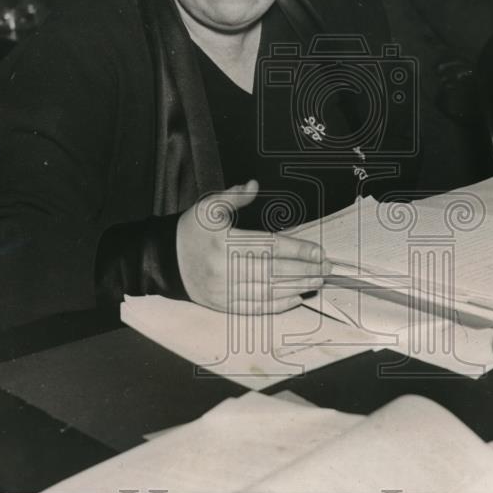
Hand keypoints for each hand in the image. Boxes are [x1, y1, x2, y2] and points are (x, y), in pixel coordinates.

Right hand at [176, 180, 330, 313]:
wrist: (166, 261)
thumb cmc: (192, 231)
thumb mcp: (208, 206)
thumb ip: (233, 196)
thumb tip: (253, 184)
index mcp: (224, 241)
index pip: (270, 246)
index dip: (297, 250)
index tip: (318, 251)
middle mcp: (224, 267)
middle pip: (273, 270)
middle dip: (304, 270)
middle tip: (326, 269)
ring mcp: (224, 289)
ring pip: (268, 291)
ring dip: (296, 287)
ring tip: (317, 282)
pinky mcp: (223, 305)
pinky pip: (255, 308)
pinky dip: (278, 305)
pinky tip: (296, 299)